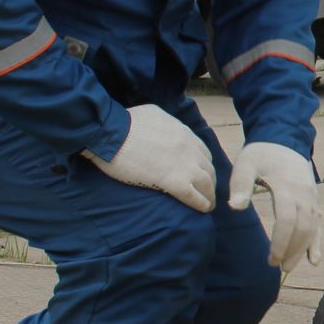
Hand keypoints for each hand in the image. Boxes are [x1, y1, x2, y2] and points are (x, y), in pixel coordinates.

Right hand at [84, 104, 215, 211]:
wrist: (113, 134)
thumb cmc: (124, 123)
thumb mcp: (153, 114)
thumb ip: (164, 122)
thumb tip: (162, 125)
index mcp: (183, 132)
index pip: (202, 151)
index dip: (203, 164)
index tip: (201, 172)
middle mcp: (190, 148)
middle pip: (208, 168)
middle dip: (210, 179)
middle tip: (207, 190)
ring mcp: (184, 165)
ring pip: (206, 183)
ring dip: (209, 194)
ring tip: (209, 203)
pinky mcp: (174, 181)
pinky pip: (194, 196)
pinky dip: (202, 203)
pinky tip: (204, 209)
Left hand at [226, 141, 320, 270]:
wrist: (283, 141)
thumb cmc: (261, 154)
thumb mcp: (246, 164)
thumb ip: (240, 185)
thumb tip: (235, 207)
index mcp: (287, 187)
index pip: (287, 221)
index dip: (281, 242)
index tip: (271, 258)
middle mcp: (304, 195)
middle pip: (302, 228)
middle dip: (291, 250)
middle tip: (276, 267)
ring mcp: (311, 199)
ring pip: (312, 229)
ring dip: (302, 250)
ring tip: (288, 267)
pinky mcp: (313, 201)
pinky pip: (318, 225)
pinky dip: (316, 243)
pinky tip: (314, 260)